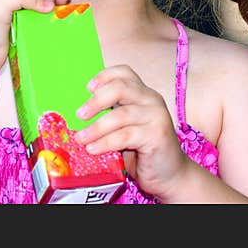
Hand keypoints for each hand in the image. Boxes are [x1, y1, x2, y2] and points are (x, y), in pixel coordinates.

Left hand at [75, 65, 190, 200]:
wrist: (170, 175)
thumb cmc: (141, 150)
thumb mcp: (123, 127)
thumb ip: (109, 114)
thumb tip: (77, 113)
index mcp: (143, 93)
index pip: (124, 72)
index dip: (104, 76)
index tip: (87, 88)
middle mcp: (152, 99)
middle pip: (120, 88)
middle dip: (95, 101)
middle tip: (79, 116)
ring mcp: (157, 116)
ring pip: (120, 115)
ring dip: (96, 128)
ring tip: (81, 139)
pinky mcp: (158, 136)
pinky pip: (125, 136)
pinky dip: (105, 142)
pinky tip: (93, 149)